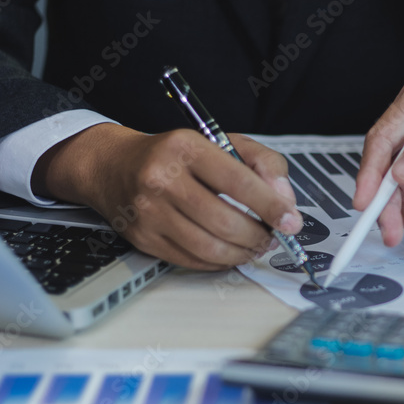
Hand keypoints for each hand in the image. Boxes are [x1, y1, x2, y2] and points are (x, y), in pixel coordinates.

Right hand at [32, 123, 301, 269]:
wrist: (112, 166)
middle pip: (225, 221)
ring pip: (210, 247)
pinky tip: (229, 251)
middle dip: (258, 235)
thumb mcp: (221, 142)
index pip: (238, 181)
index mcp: (186, 148)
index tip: (291, 221)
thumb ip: (261, 163)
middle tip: (271, 236)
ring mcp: (149, 212)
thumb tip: (284, 200)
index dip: (270, 205)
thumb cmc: (174, 155)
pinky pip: (192, 261)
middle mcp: (162, 179)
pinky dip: (219, 261)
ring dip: (242, 253)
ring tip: (254, 246)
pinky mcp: (144, 239)